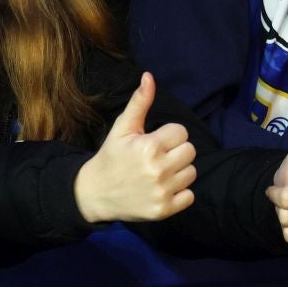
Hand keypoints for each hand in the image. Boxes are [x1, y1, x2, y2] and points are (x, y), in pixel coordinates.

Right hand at [74, 73, 197, 223]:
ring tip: (159, 171)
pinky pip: (189, 196)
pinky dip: (179, 192)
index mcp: (149, 146)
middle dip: (176, 151)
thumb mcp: (122, 127)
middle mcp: (158, 169)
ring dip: (179, 171)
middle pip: (190, 151)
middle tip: (158, 155)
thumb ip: (139, 102)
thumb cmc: (112, 156)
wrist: (95, 192)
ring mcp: (162, 192)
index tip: (154, 141)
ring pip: (191, 173)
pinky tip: (162, 188)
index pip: (181, 132)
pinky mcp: (164, 210)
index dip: (168, 134)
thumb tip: (149, 76)